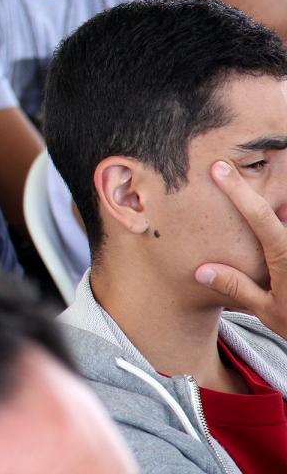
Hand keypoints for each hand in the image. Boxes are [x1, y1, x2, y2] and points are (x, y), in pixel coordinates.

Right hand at [195, 161, 286, 337]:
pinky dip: (280, 224)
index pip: (257, 213)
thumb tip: (201, 271)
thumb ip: (236, 286)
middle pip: (280, 208)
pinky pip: (286, 230)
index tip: (219, 168)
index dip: (236, 189)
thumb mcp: (268, 311)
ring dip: (278, 215)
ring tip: (271, 233)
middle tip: (240, 192)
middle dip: (260, 197)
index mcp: (284, 255)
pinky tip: (276, 248)